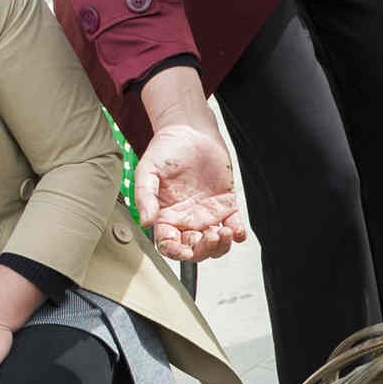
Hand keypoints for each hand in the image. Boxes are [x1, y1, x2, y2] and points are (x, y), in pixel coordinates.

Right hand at [136, 119, 247, 264]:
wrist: (190, 130)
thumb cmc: (166, 148)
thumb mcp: (147, 170)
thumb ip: (144, 196)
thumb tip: (146, 222)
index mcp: (166, 215)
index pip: (169, 245)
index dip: (176, 253)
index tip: (184, 251)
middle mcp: (186, 219)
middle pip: (195, 248)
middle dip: (203, 250)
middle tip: (209, 236)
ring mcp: (207, 213)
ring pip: (215, 242)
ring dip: (221, 245)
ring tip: (224, 232)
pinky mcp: (225, 204)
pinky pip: (234, 225)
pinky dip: (238, 233)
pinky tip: (237, 230)